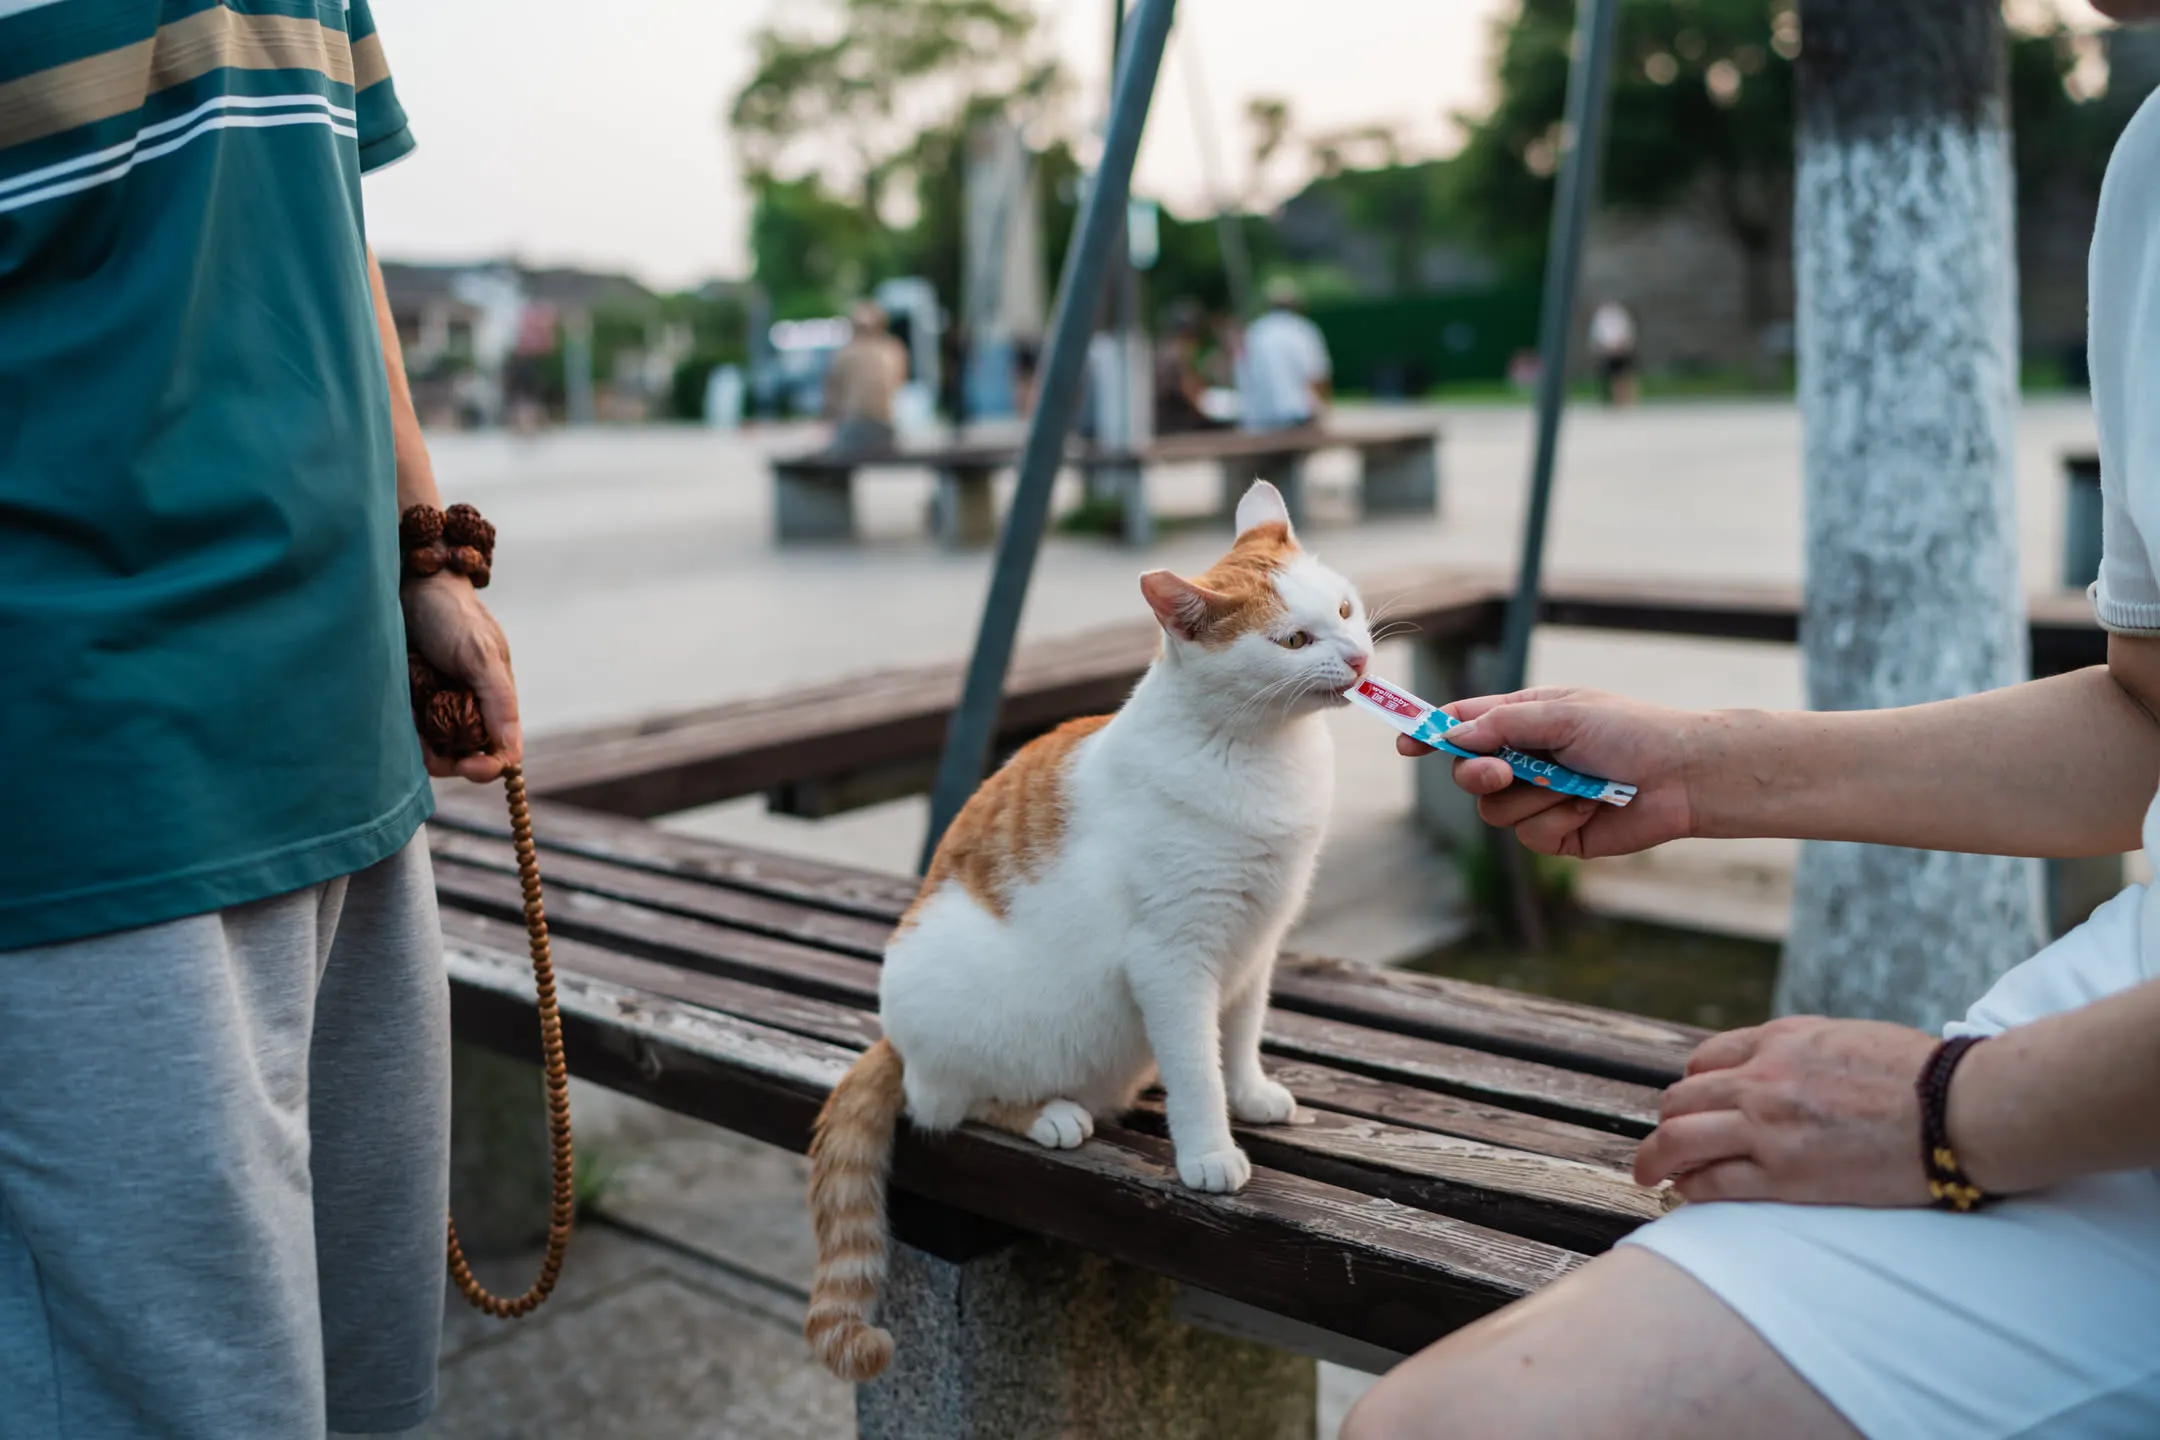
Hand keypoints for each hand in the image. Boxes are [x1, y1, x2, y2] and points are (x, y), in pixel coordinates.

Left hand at [402, 573, 522, 782]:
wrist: (407, 584)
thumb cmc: (452, 615)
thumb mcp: (482, 656)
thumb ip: (499, 702)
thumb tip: (511, 755)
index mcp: (494, 700)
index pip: (500, 751)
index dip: (487, 767)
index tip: (468, 767)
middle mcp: (467, 708)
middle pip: (463, 758)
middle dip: (446, 759)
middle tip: (426, 749)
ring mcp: (435, 707)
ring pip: (431, 750)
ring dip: (420, 746)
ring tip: (409, 719)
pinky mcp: (406, 701)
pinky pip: (406, 732)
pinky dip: (402, 730)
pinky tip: (399, 709)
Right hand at [1395, 687, 1699, 857]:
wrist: (1683, 775)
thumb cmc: (1630, 730)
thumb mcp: (1562, 713)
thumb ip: (1503, 724)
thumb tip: (1453, 736)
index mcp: (1523, 721)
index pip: (1463, 725)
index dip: (1432, 734)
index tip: (1406, 742)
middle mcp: (1526, 760)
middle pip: (1469, 774)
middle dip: (1479, 775)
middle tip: (1501, 772)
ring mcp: (1539, 799)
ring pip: (1495, 811)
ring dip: (1534, 797)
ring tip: (1575, 786)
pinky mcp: (1557, 834)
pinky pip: (1529, 835)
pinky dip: (1558, 819)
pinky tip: (1591, 806)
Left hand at [1632, 1016, 1937, 1205]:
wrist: (1959, 1107)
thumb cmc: (1920, 1073)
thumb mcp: (1846, 1037)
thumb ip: (1803, 1048)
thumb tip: (1778, 1061)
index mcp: (1780, 1040)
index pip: (1705, 1061)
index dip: (1691, 1086)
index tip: (1691, 1106)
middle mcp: (1763, 1079)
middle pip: (1681, 1100)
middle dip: (1666, 1123)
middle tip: (1660, 1146)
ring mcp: (1769, 1127)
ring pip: (1680, 1140)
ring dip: (1655, 1159)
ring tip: (1648, 1175)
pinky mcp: (1785, 1176)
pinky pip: (1714, 1183)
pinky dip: (1691, 1188)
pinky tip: (1687, 1195)